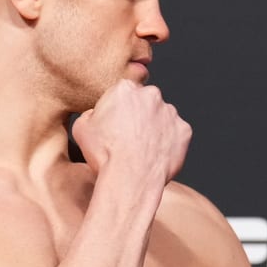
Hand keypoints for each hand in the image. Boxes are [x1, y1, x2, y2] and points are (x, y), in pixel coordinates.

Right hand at [72, 81, 190, 184]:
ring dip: (155, 128)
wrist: (130, 177)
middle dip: (140, 115)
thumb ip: (90, 114)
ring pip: (163, 117)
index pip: (124, 92)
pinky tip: (157, 154)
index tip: (117, 123)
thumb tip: (96, 114)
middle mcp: (151, 95)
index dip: (120, 109)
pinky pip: (177, 134)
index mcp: (125, 89)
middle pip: (146, 102)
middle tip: (131, 136)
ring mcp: (171, 112)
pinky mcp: (184, 130)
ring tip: (143, 148)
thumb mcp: (81, 128)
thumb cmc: (104, 153)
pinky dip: (169, 142)